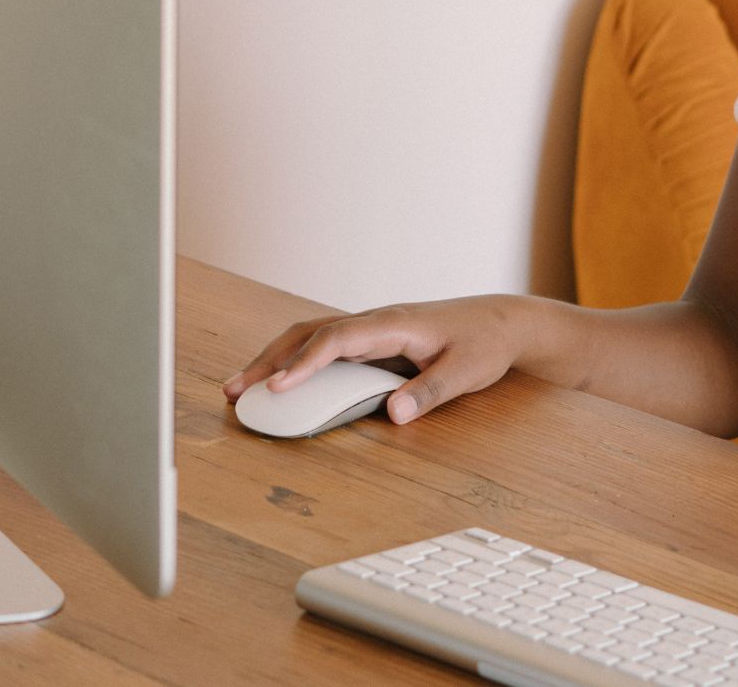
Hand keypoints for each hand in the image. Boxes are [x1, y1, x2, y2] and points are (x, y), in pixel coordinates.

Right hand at [222, 295, 529, 424]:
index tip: (276, 387)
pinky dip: (295, 362)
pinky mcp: (373, 342)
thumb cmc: (485, 343)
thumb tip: (394, 414)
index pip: (338, 338)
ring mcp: (372, 331)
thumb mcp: (466, 371)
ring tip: (240, 389)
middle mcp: (376, 322)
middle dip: (269, 361)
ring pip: (311, 338)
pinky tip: (278, 383)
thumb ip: (431, 392)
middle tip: (234, 390)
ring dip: (275, 360)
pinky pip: (325, 348)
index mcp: (394, 324)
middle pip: (310, 334)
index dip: (305, 363)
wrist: (502, 322)